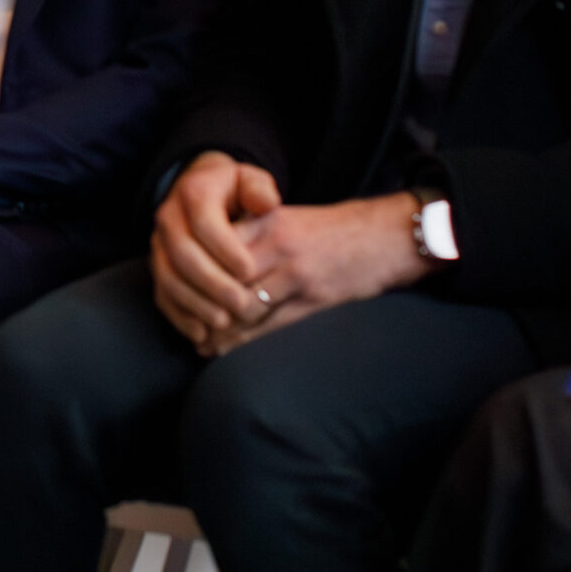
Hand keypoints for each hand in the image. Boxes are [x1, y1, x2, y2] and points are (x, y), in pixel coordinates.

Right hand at [149, 152, 279, 347]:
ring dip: (194, 303)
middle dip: (211, 282)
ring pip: (168, 277)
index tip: (250, 270)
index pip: (204, 223)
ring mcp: (159, 244)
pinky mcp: (158, 266)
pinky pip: (161, 294)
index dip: (226, 249)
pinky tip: (200, 333)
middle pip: (182, 253)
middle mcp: (168, 217)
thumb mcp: (250, 180)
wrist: (201, 189)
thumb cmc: (234, 190)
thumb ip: (259, 189)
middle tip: (241, 304)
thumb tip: (266, 203)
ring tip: (223, 322)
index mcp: (193, 192)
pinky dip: (178, 316)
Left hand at [205, 192, 431, 355]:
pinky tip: (230, 350)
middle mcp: (278, 245)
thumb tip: (211, 264)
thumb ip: (252, 236)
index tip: (182, 296)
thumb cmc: (333, 232)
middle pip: (223, 280)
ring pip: (244, 307)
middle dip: (203, 308)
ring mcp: (297, 273)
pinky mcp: (316, 299)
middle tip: (190, 328)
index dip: (195, 278)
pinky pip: (271, 326)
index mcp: (267, 222)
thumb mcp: (288, 221)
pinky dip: (246, 342)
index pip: (215, 252)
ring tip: (206, 344)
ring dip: (221, 330)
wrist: (387, 235)